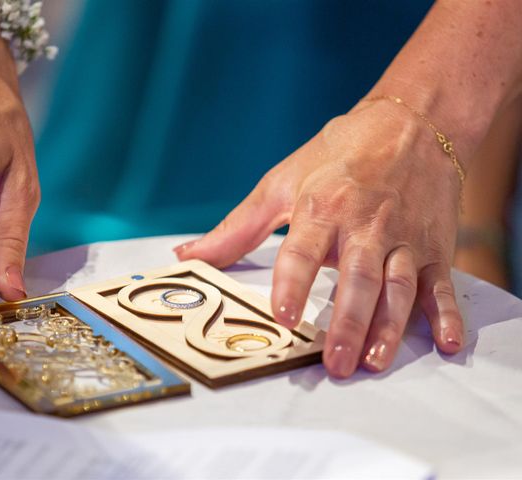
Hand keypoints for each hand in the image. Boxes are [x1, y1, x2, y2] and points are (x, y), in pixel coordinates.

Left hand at [176, 99, 463, 377]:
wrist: (414, 122)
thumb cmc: (341, 153)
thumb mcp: (282, 182)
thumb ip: (238, 226)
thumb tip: (188, 256)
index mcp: (323, 206)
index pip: (303, 250)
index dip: (293, 282)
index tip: (282, 316)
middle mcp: (365, 224)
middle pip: (357, 278)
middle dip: (347, 323)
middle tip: (335, 364)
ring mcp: (403, 237)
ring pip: (398, 287)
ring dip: (389, 327)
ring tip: (374, 362)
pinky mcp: (433, 246)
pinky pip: (442, 283)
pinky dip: (447, 313)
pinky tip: (446, 342)